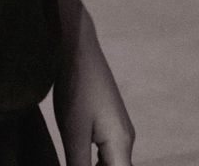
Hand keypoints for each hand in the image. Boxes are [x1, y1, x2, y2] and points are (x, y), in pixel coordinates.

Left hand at [53, 0, 134, 165]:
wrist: (76, 45)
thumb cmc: (75, 86)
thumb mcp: (72, 132)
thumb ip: (78, 165)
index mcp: (121, 143)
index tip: (80, 165)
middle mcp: (126, 138)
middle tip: (75, 161)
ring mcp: (119, 128)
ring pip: (112, 164)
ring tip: (75, 160)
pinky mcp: (108, 120)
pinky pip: (106, 152)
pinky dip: (95, 163)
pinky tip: (77, 160)